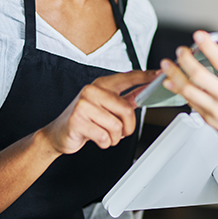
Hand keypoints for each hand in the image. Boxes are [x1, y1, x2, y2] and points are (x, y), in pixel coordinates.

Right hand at [39, 70, 158, 154]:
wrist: (57, 134)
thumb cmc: (84, 120)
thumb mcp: (105, 106)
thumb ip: (125, 98)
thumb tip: (146, 91)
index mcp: (101, 85)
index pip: (128, 77)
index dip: (146, 76)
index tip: (160, 75)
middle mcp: (92, 91)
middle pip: (126, 109)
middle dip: (128, 127)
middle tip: (122, 132)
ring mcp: (83, 105)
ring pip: (116, 126)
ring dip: (115, 137)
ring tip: (105, 134)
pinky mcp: (78, 120)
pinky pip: (104, 136)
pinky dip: (105, 143)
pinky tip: (96, 138)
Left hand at [161, 30, 217, 154]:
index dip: (207, 45)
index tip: (199, 36)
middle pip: (199, 74)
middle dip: (185, 59)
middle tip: (181, 51)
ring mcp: (216, 108)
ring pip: (188, 90)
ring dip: (175, 75)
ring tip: (167, 65)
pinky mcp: (209, 118)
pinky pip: (190, 102)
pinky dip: (179, 91)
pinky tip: (172, 84)